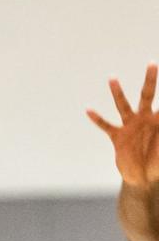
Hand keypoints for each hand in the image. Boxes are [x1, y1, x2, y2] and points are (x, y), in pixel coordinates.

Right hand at [87, 63, 158, 188]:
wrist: (143, 177)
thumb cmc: (158, 163)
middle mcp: (145, 119)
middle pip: (147, 95)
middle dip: (150, 80)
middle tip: (152, 63)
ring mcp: (130, 126)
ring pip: (123, 106)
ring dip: (118, 92)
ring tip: (112, 78)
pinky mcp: (118, 136)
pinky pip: (106, 126)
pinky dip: (97, 119)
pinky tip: (89, 110)